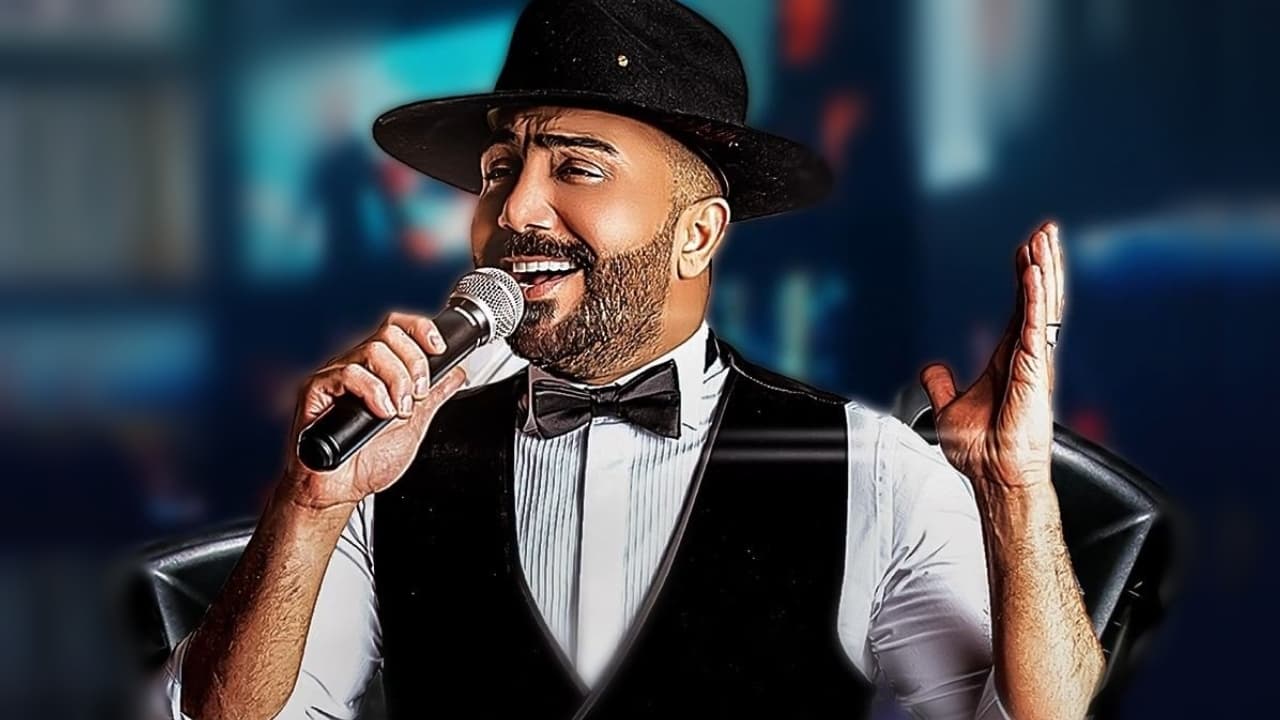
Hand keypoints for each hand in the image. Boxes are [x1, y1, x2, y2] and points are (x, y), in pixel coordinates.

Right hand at [282, 312, 466, 510]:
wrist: (340, 490)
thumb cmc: (367, 461)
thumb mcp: (414, 425)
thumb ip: (434, 397)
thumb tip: (457, 373)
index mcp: (378, 371)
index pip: (398, 328)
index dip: (421, 329)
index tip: (439, 349)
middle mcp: (357, 368)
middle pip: (389, 334)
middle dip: (415, 363)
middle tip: (418, 395)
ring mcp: (336, 377)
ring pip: (372, 350)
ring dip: (397, 380)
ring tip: (399, 411)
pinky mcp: (317, 390)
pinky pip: (347, 373)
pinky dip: (373, 391)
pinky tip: (381, 413)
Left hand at [920, 221, 1064, 489]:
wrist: (994, 475)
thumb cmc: (983, 450)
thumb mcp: (950, 408)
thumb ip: (941, 385)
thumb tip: (931, 369)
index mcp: (1010, 359)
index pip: (1019, 308)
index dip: (1022, 278)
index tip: (1024, 250)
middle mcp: (1026, 355)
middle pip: (1037, 299)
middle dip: (1042, 263)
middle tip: (1045, 230)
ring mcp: (1033, 362)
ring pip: (1042, 305)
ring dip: (1044, 270)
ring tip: (1045, 238)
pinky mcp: (1034, 371)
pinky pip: (1034, 325)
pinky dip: (1034, 297)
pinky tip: (1034, 272)